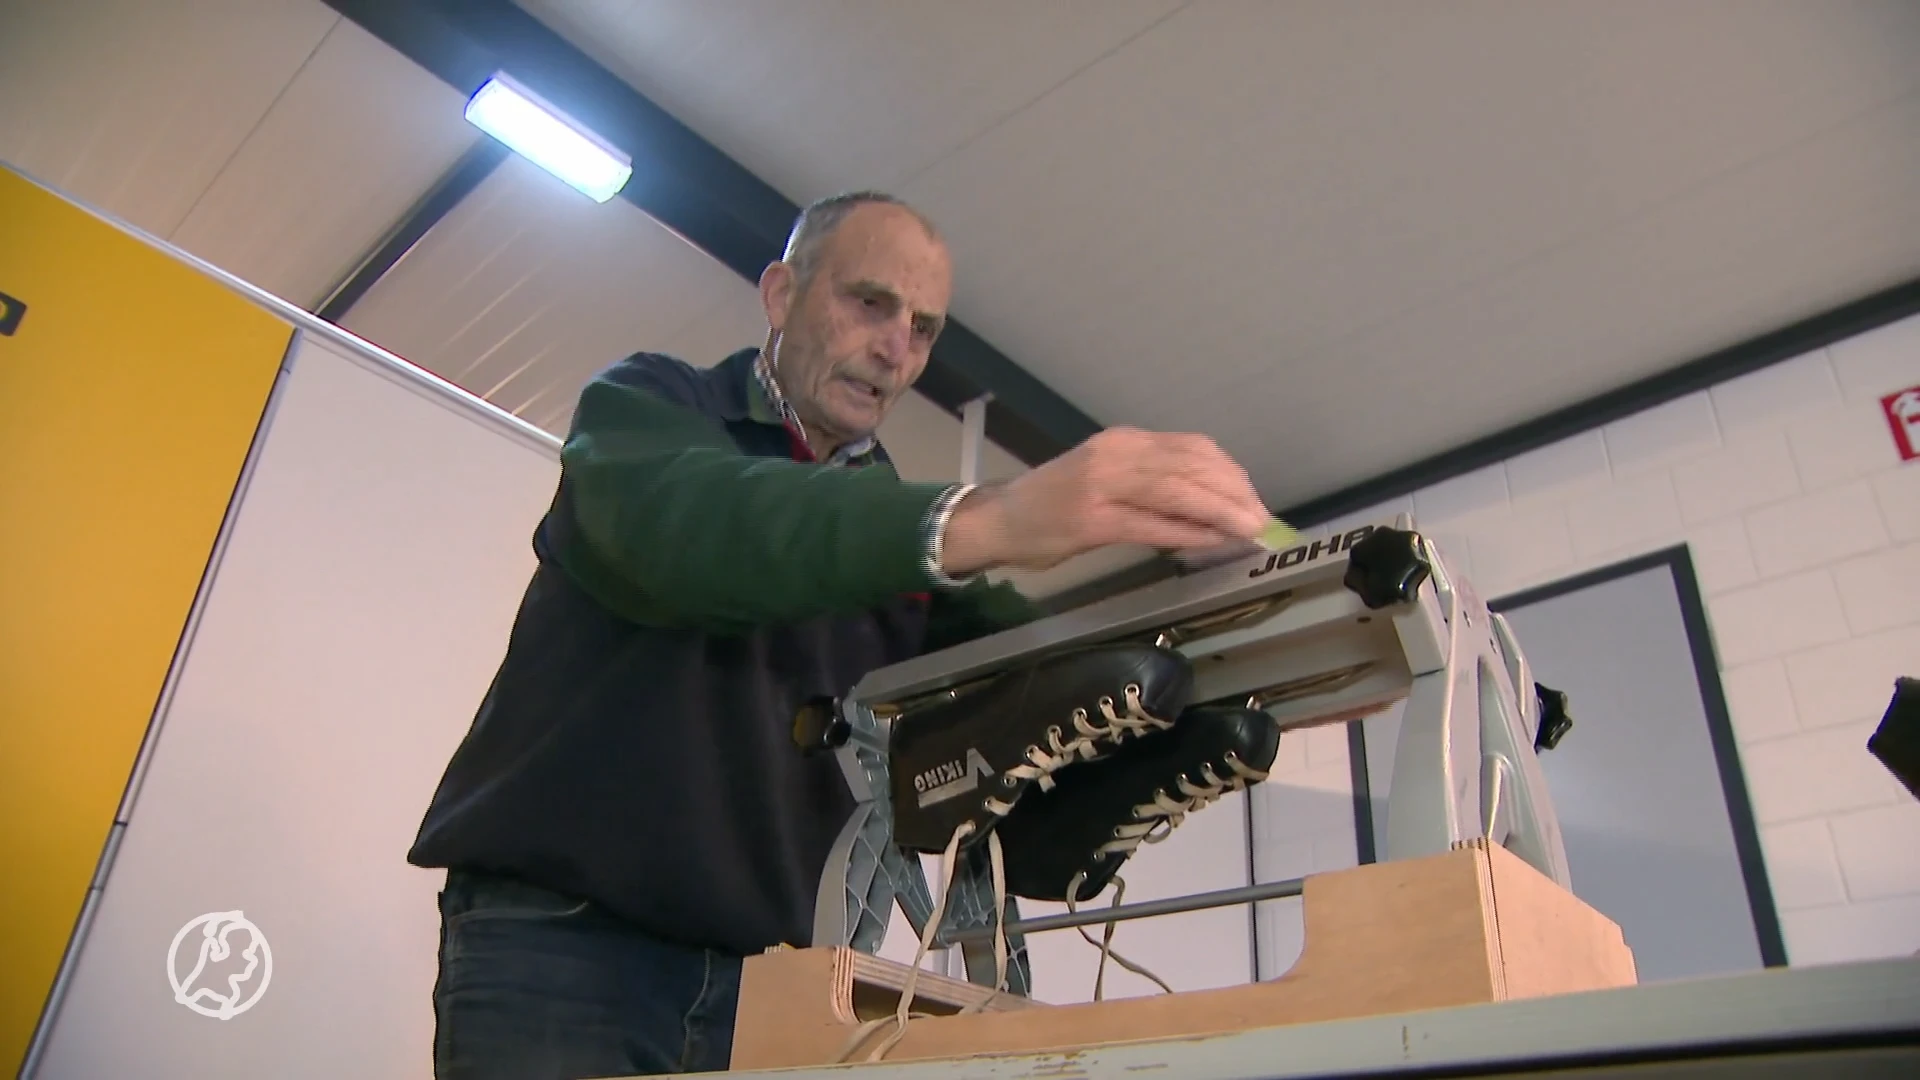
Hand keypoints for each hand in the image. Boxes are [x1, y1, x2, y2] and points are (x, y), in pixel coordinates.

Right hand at [941, 426, 1270, 574]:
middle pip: (1191, 466)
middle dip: (1233, 494)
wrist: (998, 520)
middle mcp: (1116, 454)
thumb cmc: (1053, 505)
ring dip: (1219, 512)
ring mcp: (1102, 485)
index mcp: (1123, 441)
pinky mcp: (1092, 520)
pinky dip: (1187, 533)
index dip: (1230, 473)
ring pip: (1176, 491)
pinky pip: (1151, 525)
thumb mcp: (1108, 480)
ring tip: (1248, 530)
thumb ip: (1153, 485)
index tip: (1255, 499)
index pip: (1192, 448)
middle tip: (1261, 519)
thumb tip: (1210, 504)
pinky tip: (1210, 543)